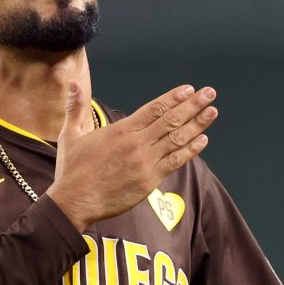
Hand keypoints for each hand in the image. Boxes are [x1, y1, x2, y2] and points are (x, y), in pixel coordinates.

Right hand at [48, 82, 216, 230]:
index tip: (189, 89)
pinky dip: (190, 150)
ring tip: (212, 112)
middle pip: (171, 119)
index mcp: (121, 130)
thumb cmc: (71, 170)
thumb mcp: (71, 134)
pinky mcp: (149, 181)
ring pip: (177, 139)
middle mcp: (137, 143)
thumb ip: (76, 107)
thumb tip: (73, 83)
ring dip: (197, 124)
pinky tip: (202, 140)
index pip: (154, 108)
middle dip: (192, 105)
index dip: (174, 97)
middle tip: (209, 93)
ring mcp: (145, 163)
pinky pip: (174, 162)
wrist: (74, 201)